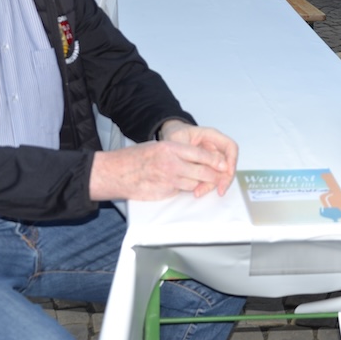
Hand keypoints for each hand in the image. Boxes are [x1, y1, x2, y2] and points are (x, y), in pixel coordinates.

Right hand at [88, 120, 237, 200]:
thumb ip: (177, 152)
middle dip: (213, 176)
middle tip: (219, 177)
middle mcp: (172, 164)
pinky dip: (182, 189)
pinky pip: (180, 191)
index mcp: (171, 148)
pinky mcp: (164, 193)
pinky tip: (175, 184)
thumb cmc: (136, 157)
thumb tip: (197, 157)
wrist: (117, 172)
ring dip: (196, 183)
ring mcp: (168, 180)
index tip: (224, 164)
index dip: (214, 160)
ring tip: (193, 179)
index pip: (201, 154)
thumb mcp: (158, 146)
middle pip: (202, 173)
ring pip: (193, 184)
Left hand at [159, 119, 237, 195]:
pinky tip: (198, 191)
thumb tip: (213, 163)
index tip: (228, 172)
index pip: (230, 146)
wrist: (169, 142)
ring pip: (220, 174)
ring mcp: (212, 159)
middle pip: (228, 164)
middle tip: (221, 190)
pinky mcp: (206, 169)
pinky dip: (205, 186)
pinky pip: (210, 179)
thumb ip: (195, 151)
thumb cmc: (175, 136)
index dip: (232, 159)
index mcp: (212, 136)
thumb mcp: (181, 140)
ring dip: (213, 185)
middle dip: (226, 178)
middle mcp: (215, 148)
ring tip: (200, 191)